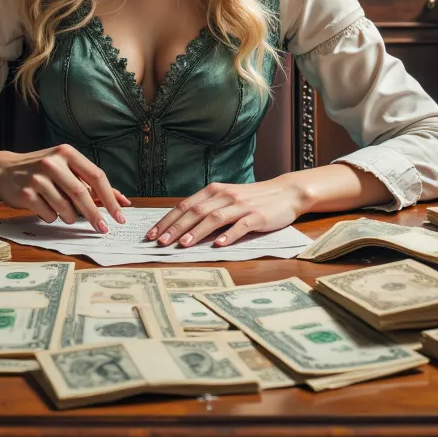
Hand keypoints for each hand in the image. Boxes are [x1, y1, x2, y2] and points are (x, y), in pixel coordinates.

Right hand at [0, 144, 130, 232]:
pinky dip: (53, 217)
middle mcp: (53, 163)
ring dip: (71, 217)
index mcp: (67, 153)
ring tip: (66, 213)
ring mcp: (38, 178)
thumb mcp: (65, 168)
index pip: (96, 176)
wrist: (3, 170)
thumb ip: (91, 182)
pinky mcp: (26, 194)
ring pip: (66, 208)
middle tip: (103, 229)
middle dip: (95, 215)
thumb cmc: (41, 170)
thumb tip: (121, 200)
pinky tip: (45, 208)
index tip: (120, 214)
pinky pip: (49, 215)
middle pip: (82, 194)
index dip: (110, 197)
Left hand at [146, 174, 307, 249]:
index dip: (167, 220)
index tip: (152, 235)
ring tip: (183, 244)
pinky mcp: (257, 216)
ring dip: (197, 232)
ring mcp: (241, 206)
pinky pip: (241, 225)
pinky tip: (218, 245)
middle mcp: (225, 196)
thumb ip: (208, 209)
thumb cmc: (253, 199)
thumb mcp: (227, 199)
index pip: (185, 206)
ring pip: (214, 218)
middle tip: (160, 242)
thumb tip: (181, 226)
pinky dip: (228, 235)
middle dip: (175, 228)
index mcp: (214, 191)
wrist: (285, 192)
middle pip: (195, 212)